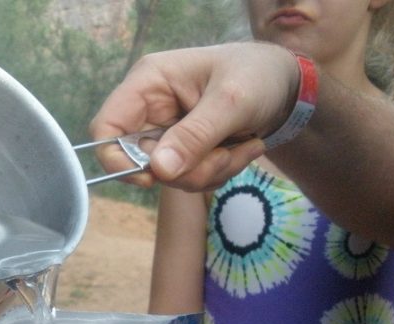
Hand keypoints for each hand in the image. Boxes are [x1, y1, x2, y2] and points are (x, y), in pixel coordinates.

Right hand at [89, 42, 300, 190]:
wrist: (287, 85)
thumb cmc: (257, 76)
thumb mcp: (231, 102)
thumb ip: (194, 136)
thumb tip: (158, 171)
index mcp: (149, 84)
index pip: (106, 127)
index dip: (117, 159)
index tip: (152, 177)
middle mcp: (150, 110)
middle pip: (141, 161)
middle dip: (187, 168)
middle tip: (225, 156)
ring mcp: (167, 132)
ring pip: (169, 176)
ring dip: (209, 172)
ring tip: (244, 148)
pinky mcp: (183, 150)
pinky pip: (188, 178)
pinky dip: (217, 173)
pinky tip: (242, 150)